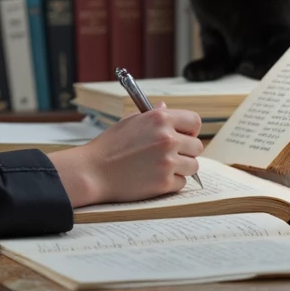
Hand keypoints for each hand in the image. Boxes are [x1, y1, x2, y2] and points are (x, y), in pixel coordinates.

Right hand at [50, 105, 203, 208]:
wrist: (92, 172)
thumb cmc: (108, 146)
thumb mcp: (128, 122)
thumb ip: (152, 115)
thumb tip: (165, 107)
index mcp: (160, 119)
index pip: (194, 122)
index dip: (190, 130)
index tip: (184, 136)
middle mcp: (167, 139)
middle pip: (197, 146)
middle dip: (186, 152)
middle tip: (169, 156)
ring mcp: (167, 162)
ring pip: (192, 166)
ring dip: (180, 168)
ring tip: (161, 168)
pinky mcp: (164, 183)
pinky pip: (181, 183)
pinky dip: (171, 183)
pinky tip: (154, 179)